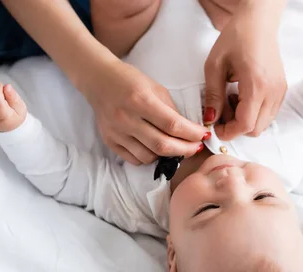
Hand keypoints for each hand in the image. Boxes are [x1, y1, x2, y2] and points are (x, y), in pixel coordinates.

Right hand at [83, 59, 206, 164]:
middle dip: (185, 150)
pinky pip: (135, 159)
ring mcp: (116, 132)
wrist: (99, 80)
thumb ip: (172, 110)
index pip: (173, 125)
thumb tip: (190, 130)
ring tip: (176, 147)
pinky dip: (149, 157)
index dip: (192, 133)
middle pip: (162, 145)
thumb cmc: (131, 81)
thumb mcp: (156, 88)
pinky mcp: (109, 141)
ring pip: (149, 156)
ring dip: (167, 156)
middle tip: (196, 148)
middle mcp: (126, 118)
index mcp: (140, 100)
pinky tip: (156, 149)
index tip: (204, 135)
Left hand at [203, 1, 286, 139]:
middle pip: (256, 129)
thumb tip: (210, 118)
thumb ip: (213, 95)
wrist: (258, 22)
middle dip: (236, 127)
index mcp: (257, 85)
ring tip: (231, 101)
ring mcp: (280, 92)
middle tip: (221, 111)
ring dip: (245, 120)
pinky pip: (268, 114)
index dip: (228, 131)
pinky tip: (242, 97)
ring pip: (263, 124)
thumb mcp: (215, 65)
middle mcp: (273, 91)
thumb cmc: (236, 38)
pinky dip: (254, 113)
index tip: (215, 126)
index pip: (245, 124)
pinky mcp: (281, 90)